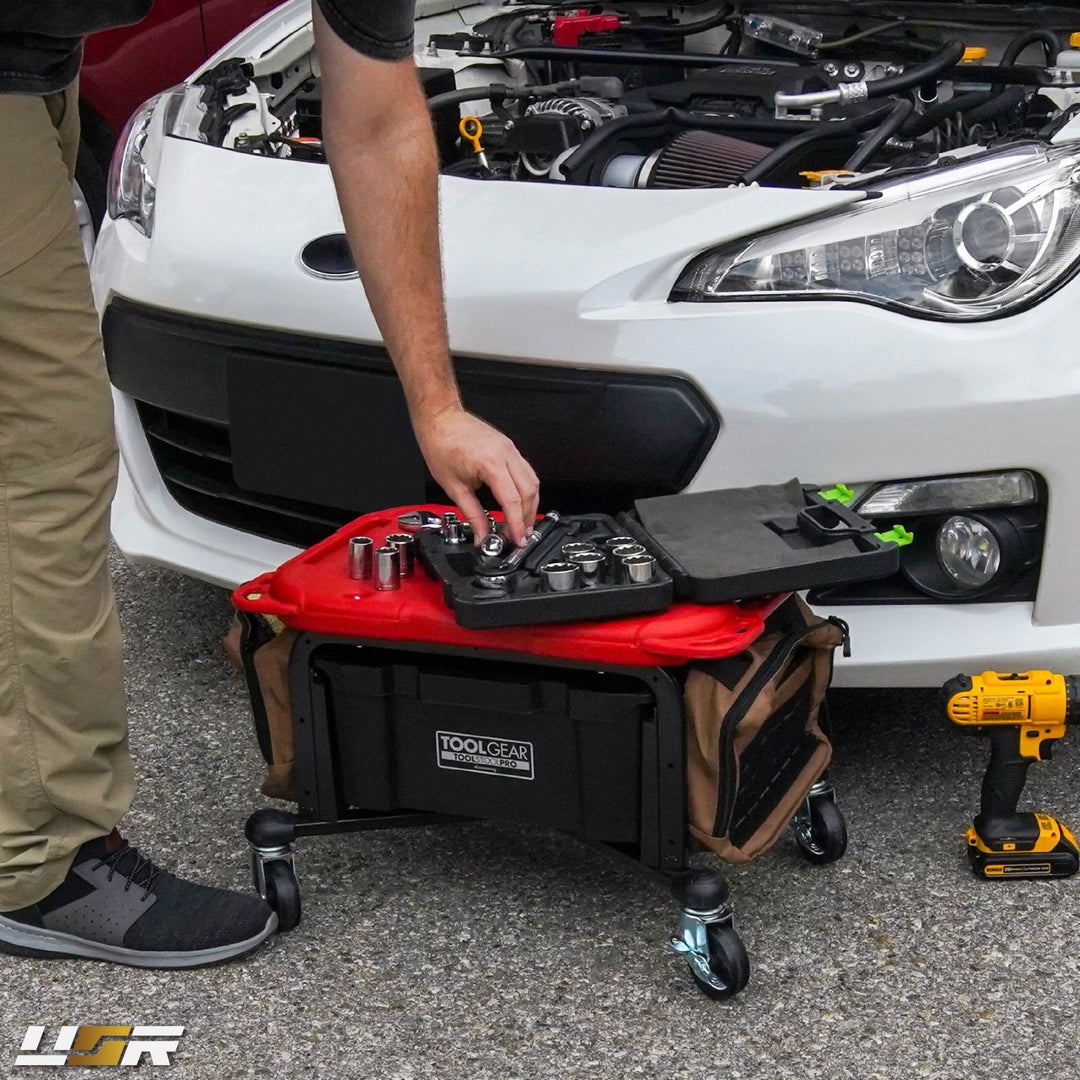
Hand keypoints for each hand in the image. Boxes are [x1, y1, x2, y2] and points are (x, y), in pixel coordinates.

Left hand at [413, 406, 539, 545]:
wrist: (440, 419)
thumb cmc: (441, 444)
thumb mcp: (454, 487)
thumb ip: (472, 514)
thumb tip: (481, 533)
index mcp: (490, 464)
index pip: (512, 501)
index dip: (516, 524)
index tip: (517, 539)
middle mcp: (506, 454)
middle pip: (529, 492)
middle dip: (527, 517)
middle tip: (520, 536)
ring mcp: (510, 449)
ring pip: (532, 481)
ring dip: (530, 504)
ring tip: (521, 523)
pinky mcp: (509, 447)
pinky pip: (526, 471)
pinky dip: (526, 490)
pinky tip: (520, 502)